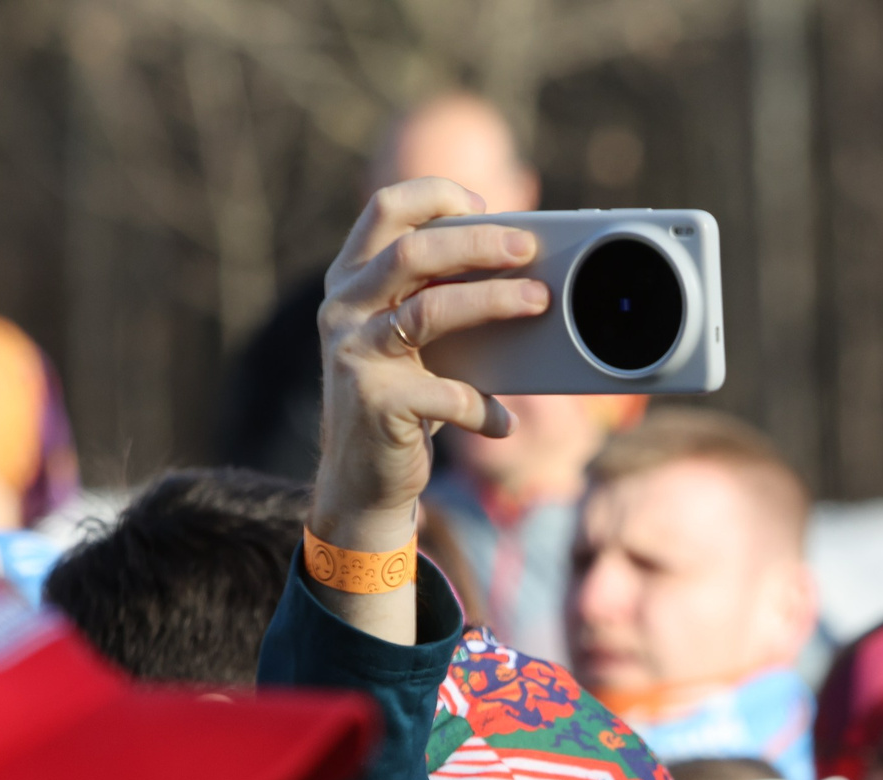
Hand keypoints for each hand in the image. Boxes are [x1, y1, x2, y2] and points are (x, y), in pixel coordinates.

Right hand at [308, 178, 549, 584]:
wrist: (362, 480)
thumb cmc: (401, 398)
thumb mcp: (411, 341)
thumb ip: (438, 298)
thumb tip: (520, 269)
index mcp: (351, 280)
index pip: (384, 210)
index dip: (434, 195)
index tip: (484, 205)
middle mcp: (344, 308)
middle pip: (411, 251)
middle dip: (477, 243)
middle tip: (528, 248)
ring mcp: (355, 353)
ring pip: (429, 310)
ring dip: (492, 302)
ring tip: (539, 302)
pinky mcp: (375, 402)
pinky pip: (446, 394)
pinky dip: (483, 408)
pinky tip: (503, 422)